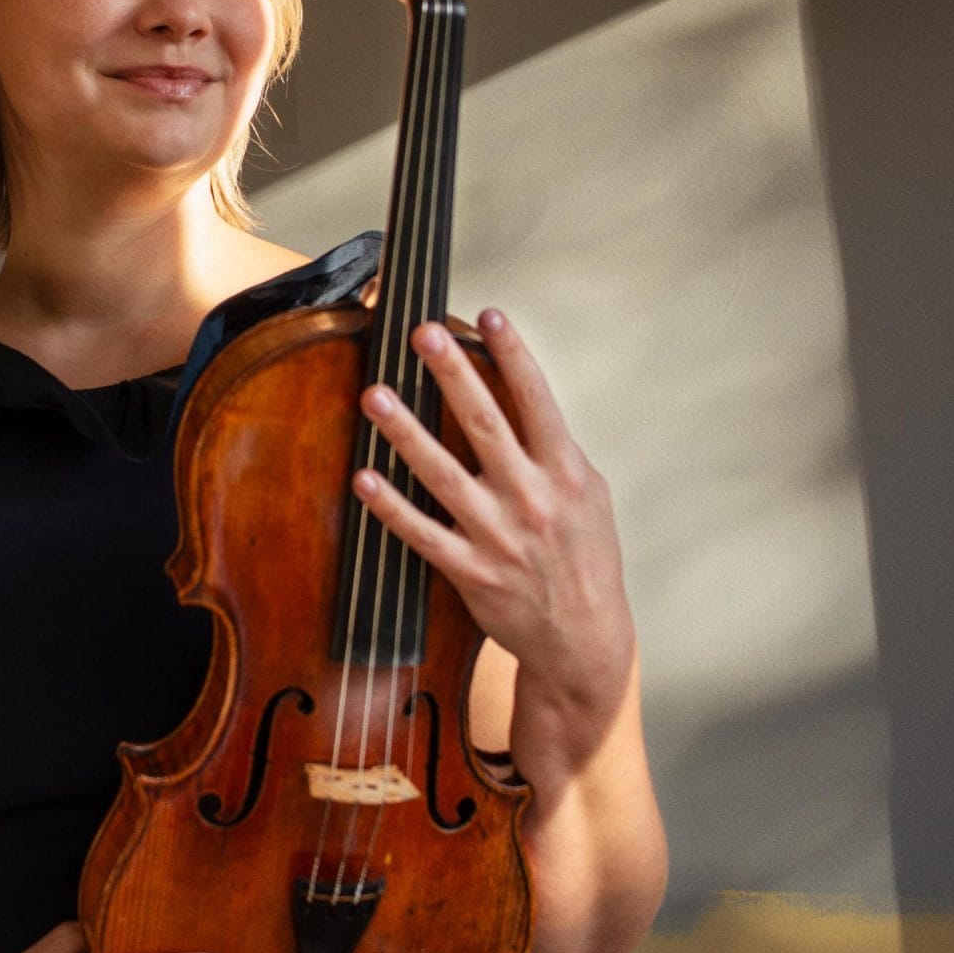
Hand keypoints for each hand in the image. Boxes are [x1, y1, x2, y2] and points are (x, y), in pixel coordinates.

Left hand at [351, 311, 635, 724]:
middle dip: (453, 374)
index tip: (489, 312)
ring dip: (406, 433)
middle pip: (486, 425)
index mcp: (567, 474)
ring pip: (444, 474)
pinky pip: (422, 533)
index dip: (513, 354)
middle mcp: (534, 499)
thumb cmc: (586, 558)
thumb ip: (556, 450)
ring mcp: (499, 537)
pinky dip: (391, 507)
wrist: (583, 639)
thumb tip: (521, 398)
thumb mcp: (590, 497)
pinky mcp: (471, 572)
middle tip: (420, 332)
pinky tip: (363, 478)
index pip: (538, 401)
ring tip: (374, 395)